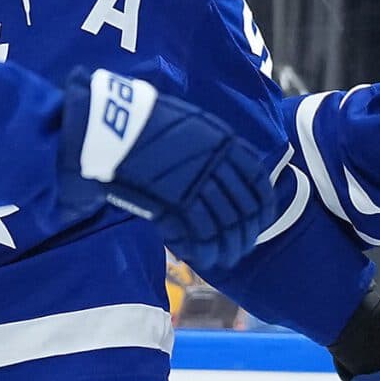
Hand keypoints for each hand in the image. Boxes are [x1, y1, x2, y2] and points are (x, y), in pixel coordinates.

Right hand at [57, 68, 278, 269]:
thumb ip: (213, 150)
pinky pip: (201, 232)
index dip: (262, 206)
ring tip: (226, 258)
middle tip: (242, 247)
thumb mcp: (193, 126)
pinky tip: (205, 258)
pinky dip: (205, 249)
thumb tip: (224, 174)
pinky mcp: (177, 201)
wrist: (117, 123)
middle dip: (245, 233)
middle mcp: (219, 164)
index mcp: (225, 142)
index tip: (259, 221)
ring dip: (228, 246)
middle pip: (244, 208)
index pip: (257, 182)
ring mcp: (199, 183)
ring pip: (225, 224)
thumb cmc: (148, 122)